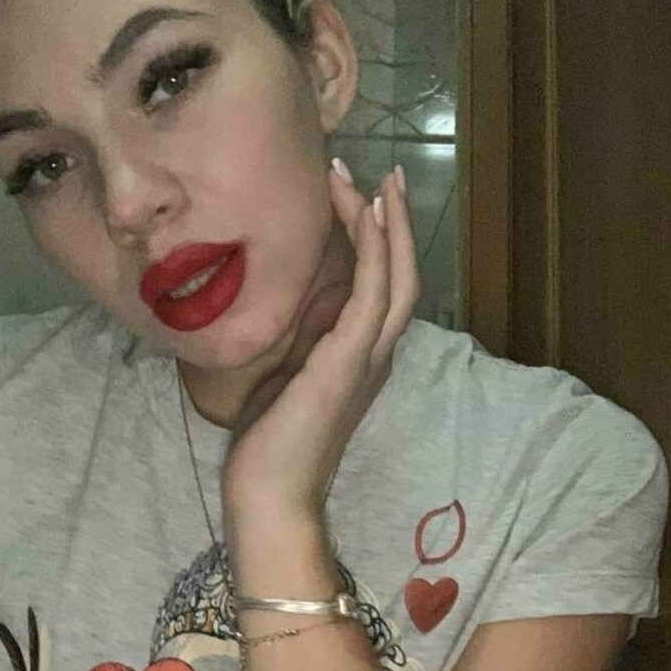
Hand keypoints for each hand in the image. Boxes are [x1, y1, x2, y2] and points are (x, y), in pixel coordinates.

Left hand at [221, 163, 419, 523]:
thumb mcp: (283, 376)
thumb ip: (298, 340)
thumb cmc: (267, 446)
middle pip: (403, 275)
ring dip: (385, 225)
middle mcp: (373, 355)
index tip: (364, 197)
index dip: (381, 241)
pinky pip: (373, 295)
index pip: (382, 288)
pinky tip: (361, 216)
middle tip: (389, 174)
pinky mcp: (347, 363)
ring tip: (372, 180)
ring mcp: (366, 359)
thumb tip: (289, 298)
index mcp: (359, 358)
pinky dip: (374, 251)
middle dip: (395, 223)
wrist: (269, 496)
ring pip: (395, 278)